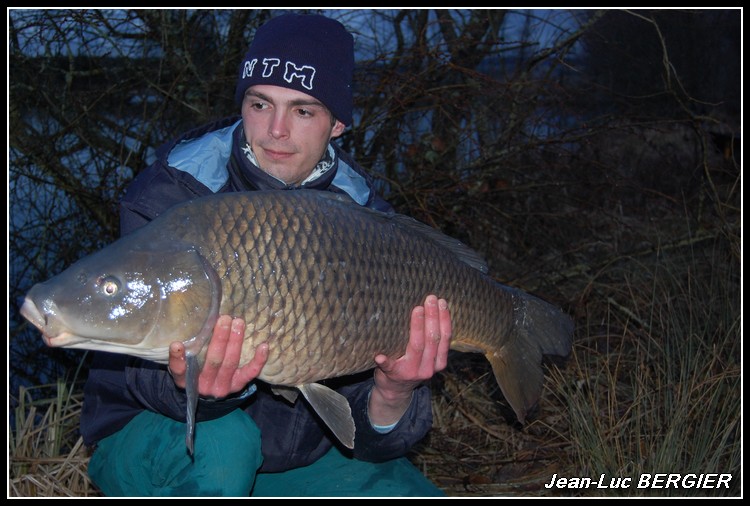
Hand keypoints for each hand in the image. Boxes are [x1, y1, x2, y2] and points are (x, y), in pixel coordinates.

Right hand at [168, 315, 268, 398]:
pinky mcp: (238, 386)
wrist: (207, 397)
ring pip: (230, 363)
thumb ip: (183, 353)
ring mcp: (223, 387)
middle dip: (220, 339)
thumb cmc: (194, 372)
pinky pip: (250, 373)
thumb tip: (186, 329)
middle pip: (213, 361)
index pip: (179, 371)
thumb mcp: (183, 366)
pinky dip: (258, 360)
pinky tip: (264, 346)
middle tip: (224, 319)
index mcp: (186, 381)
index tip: (176, 344)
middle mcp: (204, 386)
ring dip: (236, 342)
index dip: (178, 359)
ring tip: (238, 323)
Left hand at [369, 295, 451, 426]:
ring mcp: (410, 372)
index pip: (444, 338)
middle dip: (433, 317)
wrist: (395, 391)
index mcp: (438, 363)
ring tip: (417, 309)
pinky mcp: (393, 374)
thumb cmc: (411, 365)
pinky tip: (380, 355)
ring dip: (417, 326)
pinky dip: (385, 361)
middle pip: (432, 340)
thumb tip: (435, 308)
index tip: (441, 302)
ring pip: (417, 347)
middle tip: (430, 298)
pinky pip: (389, 366)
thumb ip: (432, 341)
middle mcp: (427, 368)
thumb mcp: (427, 357)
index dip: (444, 319)